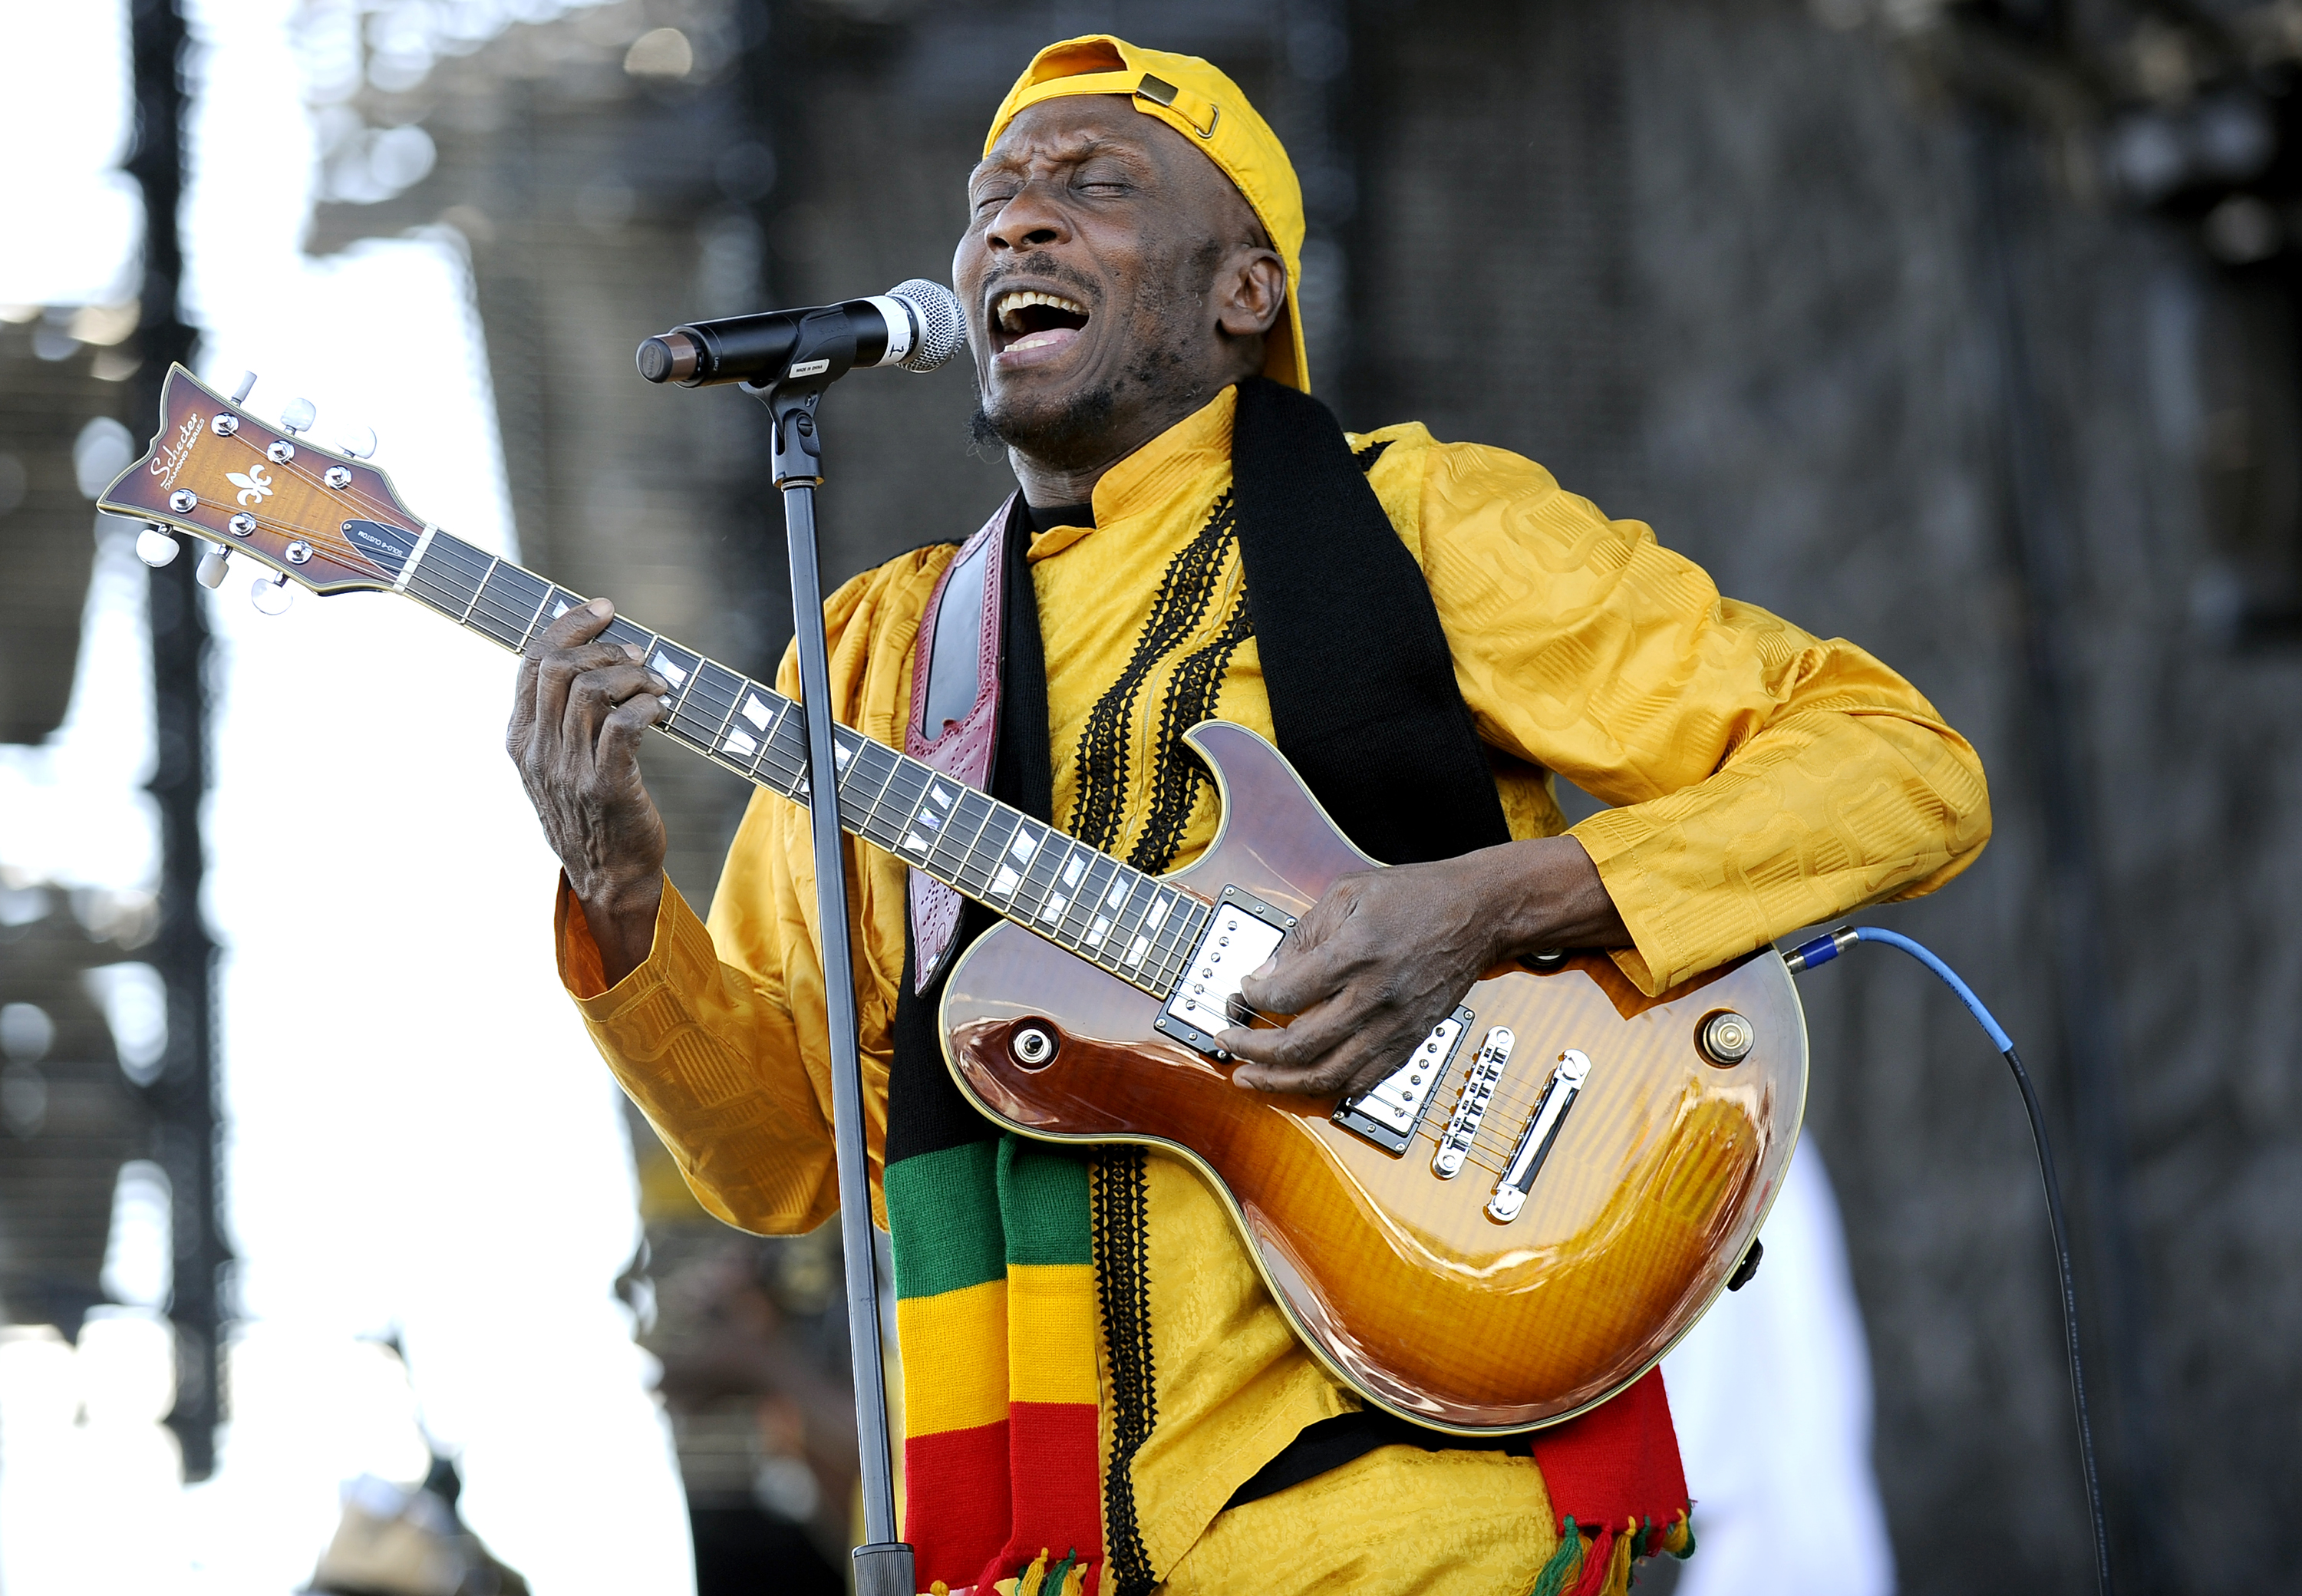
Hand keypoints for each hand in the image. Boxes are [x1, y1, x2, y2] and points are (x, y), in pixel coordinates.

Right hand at [506, 598, 669, 984]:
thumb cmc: (591, 812)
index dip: (567, 626)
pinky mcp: (607, 787)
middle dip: (603, 648)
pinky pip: (624, 725)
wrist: (608, 878)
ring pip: (592, 692)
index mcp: (519, 739)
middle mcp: (538, 752)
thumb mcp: (556, 763)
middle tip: (636, 655)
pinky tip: (661, 710)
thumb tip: (588, 654)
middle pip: (559, 668)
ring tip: (655, 685)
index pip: (532, 662)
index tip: (602, 610)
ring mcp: (569, 771)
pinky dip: (647, 706)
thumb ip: (559, 717)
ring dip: (632, 676)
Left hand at [1215, 836, 1626, 1098]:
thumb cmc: (1416, 896)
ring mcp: (1394, 1026)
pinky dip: (1328, 1090)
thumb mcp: (1349, 893)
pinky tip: (1303, 1086)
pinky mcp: (1409, 1041)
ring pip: (1328, 1075)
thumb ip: (1305, 933)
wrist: (1478, 914)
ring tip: (1249, 1079)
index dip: (1254, 997)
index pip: (1287, 994)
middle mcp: (1375, 997)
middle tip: (1228, 1042)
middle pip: (1300, 1044)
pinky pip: (1364, 1082)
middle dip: (1253, 1050)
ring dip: (1280, 1084)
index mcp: (1356, 953)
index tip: (1243, 991)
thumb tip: (1269, 970)